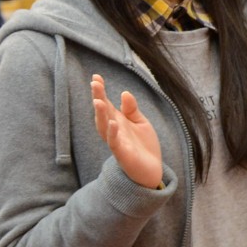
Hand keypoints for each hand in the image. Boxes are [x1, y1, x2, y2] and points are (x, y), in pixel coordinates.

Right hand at [91, 74, 163, 189]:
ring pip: (104, 127)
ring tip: (98, 101)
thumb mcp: (140, 123)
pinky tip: (113, 122)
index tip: (96, 77)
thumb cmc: (143, 145)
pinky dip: (113, 133)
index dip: (101, 91)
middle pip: (102, 113)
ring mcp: (116, 142)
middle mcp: (113, 130)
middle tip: (95, 83)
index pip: (106, 104)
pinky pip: (115, 143)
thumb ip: (131, 109)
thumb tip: (124, 93)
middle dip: (98, 98)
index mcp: (117, 121)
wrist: (151, 170)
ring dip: (101, 114)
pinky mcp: (122, 154)